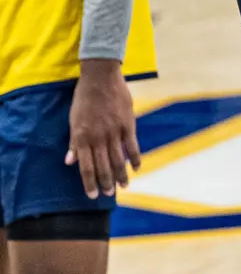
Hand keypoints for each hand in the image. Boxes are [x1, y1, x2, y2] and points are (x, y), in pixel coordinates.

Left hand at [66, 59, 141, 198]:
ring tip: (124, 186)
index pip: (86, 167)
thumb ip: (74, 142)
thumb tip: (70, 161)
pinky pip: (133, 145)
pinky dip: (135, 157)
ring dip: (121, 175)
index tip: (93, 195)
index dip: (89, 183)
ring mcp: (114, 132)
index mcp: (83, 138)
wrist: (100, 77)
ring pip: (119, 159)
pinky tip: (137, 167)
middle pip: (103, 166)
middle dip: (106, 183)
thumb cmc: (84, 98)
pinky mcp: (127, 124)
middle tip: (109, 194)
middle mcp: (98, 138)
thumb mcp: (73, 120)